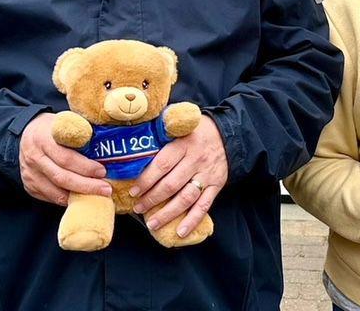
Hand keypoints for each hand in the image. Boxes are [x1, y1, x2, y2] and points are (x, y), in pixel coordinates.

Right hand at [18, 113, 110, 204]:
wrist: (26, 133)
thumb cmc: (52, 128)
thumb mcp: (64, 122)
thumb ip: (81, 132)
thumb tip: (106, 144)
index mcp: (43, 139)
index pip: (65, 158)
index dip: (85, 167)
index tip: (102, 171)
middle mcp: (34, 158)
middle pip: (62, 178)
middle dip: (87, 186)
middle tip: (106, 189)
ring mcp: (30, 174)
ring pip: (56, 192)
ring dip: (79, 196)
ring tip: (98, 196)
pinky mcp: (30, 186)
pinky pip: (51, 198)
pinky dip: (68, 199)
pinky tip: (82, 197)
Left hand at [131, 115, 227, 237]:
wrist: (226, 134)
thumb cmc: (194, 132)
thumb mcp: (178, 128)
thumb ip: (160, 137)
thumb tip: (133, 150)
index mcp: (183, 144)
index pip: (162, 165)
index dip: (146, 180)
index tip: (133, 191)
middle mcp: (196, 160)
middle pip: (172, 184)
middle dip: (152, 199)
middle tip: (138, 208)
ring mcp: (207, 174)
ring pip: (186, 198)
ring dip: (168, 213)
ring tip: (152, 224)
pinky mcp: (216, 185)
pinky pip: (204, 206)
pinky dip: (192, 220)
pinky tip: (180, 231)